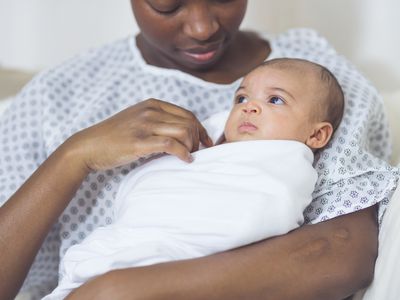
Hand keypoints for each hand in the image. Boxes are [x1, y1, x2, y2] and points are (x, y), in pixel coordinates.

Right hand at [64, 99, 212, 170]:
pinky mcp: (139, 141)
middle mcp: (150, 111)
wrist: (88, 146)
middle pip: (189, 122)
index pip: (187, 114)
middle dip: (199, 139)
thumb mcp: (137, 120)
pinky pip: (171, 144)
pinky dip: (184, 153)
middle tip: (197, 152)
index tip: (206, 142)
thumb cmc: (113, 137)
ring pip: (183, 131)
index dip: (201, 129)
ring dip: (192, 146)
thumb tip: (181, 134)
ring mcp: (144, 125)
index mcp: (152, 104)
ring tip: (190, 156)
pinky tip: (185, 160)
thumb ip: (157, 122)